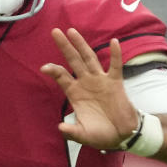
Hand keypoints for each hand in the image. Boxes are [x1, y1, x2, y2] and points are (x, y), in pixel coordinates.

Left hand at [40, 28, 139, 149]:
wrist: (122, 135)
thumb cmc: (101, 134)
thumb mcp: (84, 135)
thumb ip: (72, 131)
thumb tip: (60, 127)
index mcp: (75, 93)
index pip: (61, 76)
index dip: (53, 70)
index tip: (44, 67)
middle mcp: (85, 83)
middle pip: (73, 61)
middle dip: (64, 47)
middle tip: (55, 32)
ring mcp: (100, 81)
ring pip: (90, 58)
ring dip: (81, 45)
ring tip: (72, 31)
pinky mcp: (115, 83)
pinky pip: (116, 66)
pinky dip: (115, 54)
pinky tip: (114, 42)